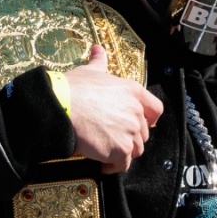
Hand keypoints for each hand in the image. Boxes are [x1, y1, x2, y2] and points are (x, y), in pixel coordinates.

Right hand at [66, 45, 163, 173]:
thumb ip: (99, 62)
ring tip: (105, 152)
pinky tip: (101, 164)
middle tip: (111, 139)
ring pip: (135, 150)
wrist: (60, 106)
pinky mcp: (121, 149)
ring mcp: (130, 131)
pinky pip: (122, 165)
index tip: (142, 125)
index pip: (156, 109)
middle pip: (142, 133)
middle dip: (129, 138)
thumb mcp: (90, 71)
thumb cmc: (72, 88)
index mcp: (133, 91)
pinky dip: (112, 167)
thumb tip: (98, 50)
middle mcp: (136, 111)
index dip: (150, 120)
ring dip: (122, 153)